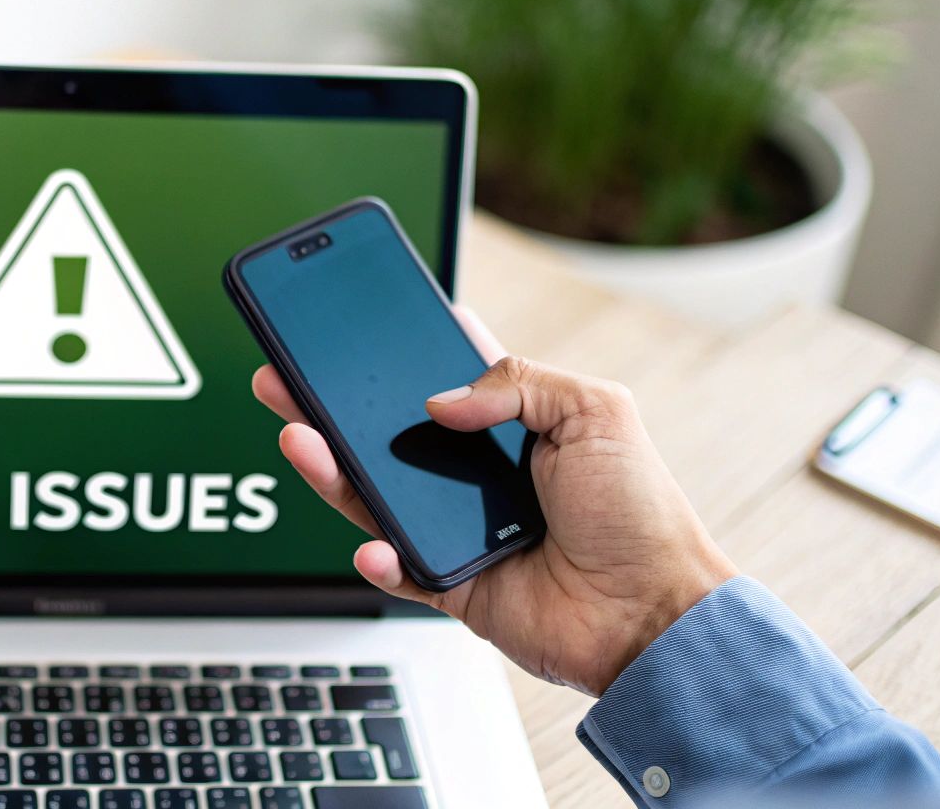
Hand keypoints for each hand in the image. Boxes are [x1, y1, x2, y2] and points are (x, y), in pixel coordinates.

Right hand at [252, 309, 735, 695]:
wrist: (654, 615)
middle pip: (386, 434)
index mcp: (513, 425)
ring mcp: (460, 529)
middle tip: (286, 375)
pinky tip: (373, 543)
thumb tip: (438, 399)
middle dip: (331, 405)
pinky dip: (378, 557)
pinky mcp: (452, 584)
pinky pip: (396, 568)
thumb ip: (516, 382)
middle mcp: (478, 474)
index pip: (442, 377)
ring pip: (375, 495)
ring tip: (298, 436)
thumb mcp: (595, 411)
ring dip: (331, 468)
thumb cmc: (641, 514)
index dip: (400, 352)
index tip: (353, 325)